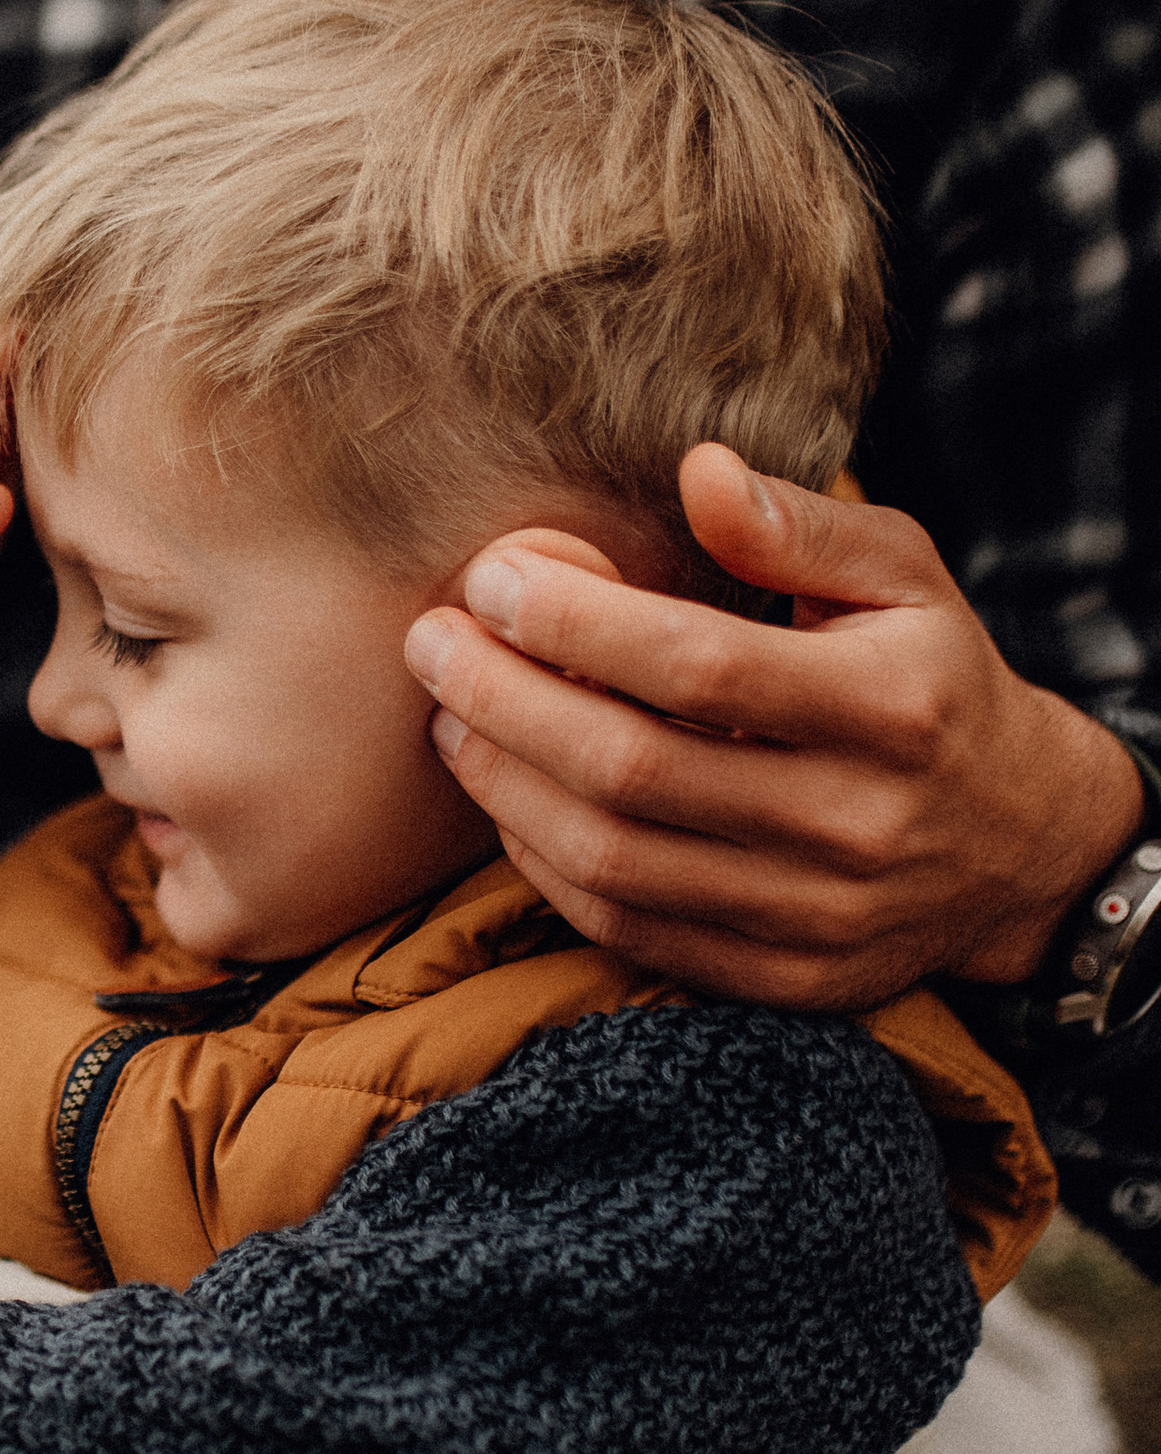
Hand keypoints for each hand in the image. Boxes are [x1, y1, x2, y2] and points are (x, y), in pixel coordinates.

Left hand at [401, 445, 1147, 1009]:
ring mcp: (820, 917)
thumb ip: (797, 524)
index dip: (575, 622)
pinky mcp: (783, 983)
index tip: (491, 578)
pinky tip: (509, 797)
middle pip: (634, 769)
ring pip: (615, 861)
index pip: (699, 663)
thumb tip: (698, 471)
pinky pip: (629, 930)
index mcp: (894, 706)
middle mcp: (858, 822)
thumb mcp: (900, 577)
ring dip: (504, 785)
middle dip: (504, 699)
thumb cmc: (932, 677)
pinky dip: (545, 864)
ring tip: (451, 715)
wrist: (1022, 845)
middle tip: (431, 643)